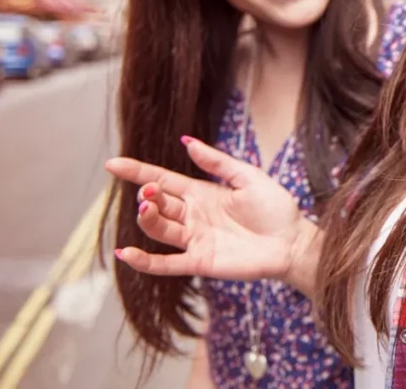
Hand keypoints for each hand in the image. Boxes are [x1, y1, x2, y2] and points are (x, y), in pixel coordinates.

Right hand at [106, 137, 312, 283]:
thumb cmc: (275, 207)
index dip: (137, 172)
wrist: (292, 240)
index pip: (162, 180)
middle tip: (149, 191)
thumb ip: (217, 162)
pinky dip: (144, 260)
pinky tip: (126, 252)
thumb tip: (187, 142)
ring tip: (146, 207)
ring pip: (158, 229)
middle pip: (158, 203)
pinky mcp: (200, 261)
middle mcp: (193, 216)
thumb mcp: (247, 176)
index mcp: (202, 193)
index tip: (112, 164)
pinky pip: (165, 263)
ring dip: (147, 219)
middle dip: (147, 195)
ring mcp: (195, 239)